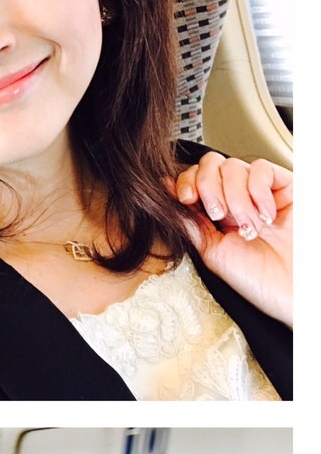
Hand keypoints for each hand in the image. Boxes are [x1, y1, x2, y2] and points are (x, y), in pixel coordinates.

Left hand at [170, 153, 291, 327]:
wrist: (291, 288)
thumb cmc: (255, 277)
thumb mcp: (211, 251)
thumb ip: (190, 222)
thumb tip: (163, 194)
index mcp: (213, 213)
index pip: (192, 179)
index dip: (185, 182)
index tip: (186, 198)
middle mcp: (234, 198)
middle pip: (210, 165)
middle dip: (208, 187)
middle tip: (219, 215)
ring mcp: (259, 191)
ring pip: (233, 167)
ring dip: (236, 198)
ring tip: (248, 227)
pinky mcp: (284, 186)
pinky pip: (261, 169)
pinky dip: (258, 191)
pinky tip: (265, 215)